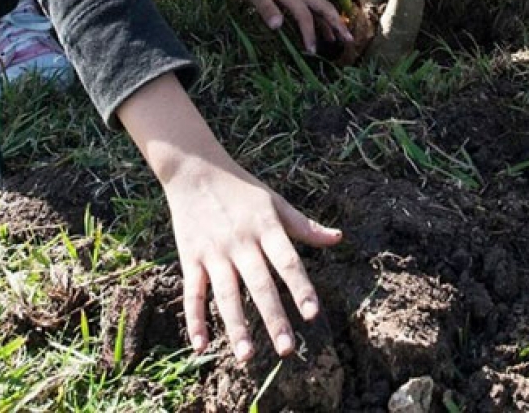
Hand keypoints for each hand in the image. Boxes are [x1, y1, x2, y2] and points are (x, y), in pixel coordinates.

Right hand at [118, 75, 342, 362]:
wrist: (195, 171)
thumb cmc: (241, 189)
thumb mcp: (275, 202)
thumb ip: (304, 226)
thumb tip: (337, 238)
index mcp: (266, 227)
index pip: (287, 262)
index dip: (301, 288)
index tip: (313, 314)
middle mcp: (241, 242)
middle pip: (260, 285)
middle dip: (273, 318)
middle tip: (287, 350)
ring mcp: (214, 252)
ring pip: (226, 294)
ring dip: (236, 326)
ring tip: (247, 356)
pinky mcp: (191, 258)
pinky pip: (193, 293)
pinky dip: (195, 319)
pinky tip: (202, 345)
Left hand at [229, 0, 351, 52]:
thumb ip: (266, 8)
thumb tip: (276, 26)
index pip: (305, 16)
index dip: (309, 34)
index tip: (312, 50)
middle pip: (325, 8)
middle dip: (338, 24)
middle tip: (349, 40)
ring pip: (324, 7)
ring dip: (335, 22)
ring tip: (343, 39)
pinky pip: (318, 6)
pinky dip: (325, 19)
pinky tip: (327, 31)